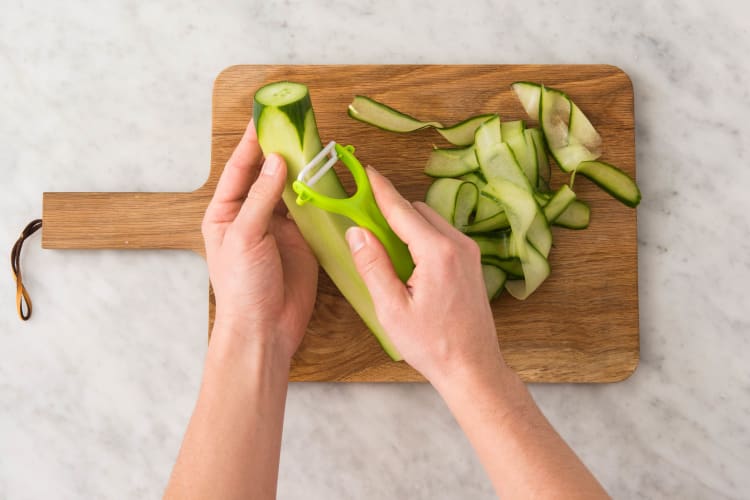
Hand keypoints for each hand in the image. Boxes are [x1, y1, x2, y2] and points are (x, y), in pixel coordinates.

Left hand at [201, 120, 317, 360]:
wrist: (265, 328)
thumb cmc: (242, 287)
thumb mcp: (246, 237)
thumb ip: (261, 198)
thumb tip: (275, 162)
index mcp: (226, 212)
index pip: (239, 168)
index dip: (252, 143)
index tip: (264, 117)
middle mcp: (252, 215)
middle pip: (266, 174)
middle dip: (280, 151)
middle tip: (295, 125)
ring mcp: (278, 227)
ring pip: (290, 189)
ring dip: (301, 170)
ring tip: (314, 144)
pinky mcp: (302, 239)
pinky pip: (311, 209)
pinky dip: (318, 193)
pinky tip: (327, 177)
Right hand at [345, 167, 505, 384]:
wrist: (473, 367)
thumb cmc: (433, 344)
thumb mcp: (391, 309)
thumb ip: (372, 265)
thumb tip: (356, 232)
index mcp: (437, 253)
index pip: (401, 210)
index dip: (380, 188)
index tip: (365, 171)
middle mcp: (458, 245)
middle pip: (417, 211)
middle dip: (391, 211)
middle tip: (364, 222)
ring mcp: (469, 253)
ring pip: (431, 221)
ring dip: (407, 225)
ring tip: (385, 250)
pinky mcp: (472, 262)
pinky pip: (442, 235)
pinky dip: (422, 237)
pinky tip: (408, 263)